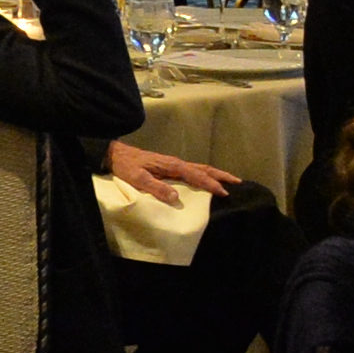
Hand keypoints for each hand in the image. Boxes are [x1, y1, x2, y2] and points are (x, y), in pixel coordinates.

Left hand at [102, 142, 239, 196]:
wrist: (115, 154)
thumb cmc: (126, 166)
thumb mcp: (137, 178)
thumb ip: (156, 187)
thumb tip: (176, 198)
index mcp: (171, 165)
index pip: (196, 175)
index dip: (210, 184)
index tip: (223, 192)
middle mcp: (176, 163)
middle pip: (203, 168)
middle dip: (221, 175)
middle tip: (238, 182)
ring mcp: (174, 164)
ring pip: (199, 168)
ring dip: (215, 174)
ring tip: (229, 181)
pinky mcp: (170, 166)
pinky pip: (193, 170)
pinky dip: (205, 175)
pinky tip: (206, 180)